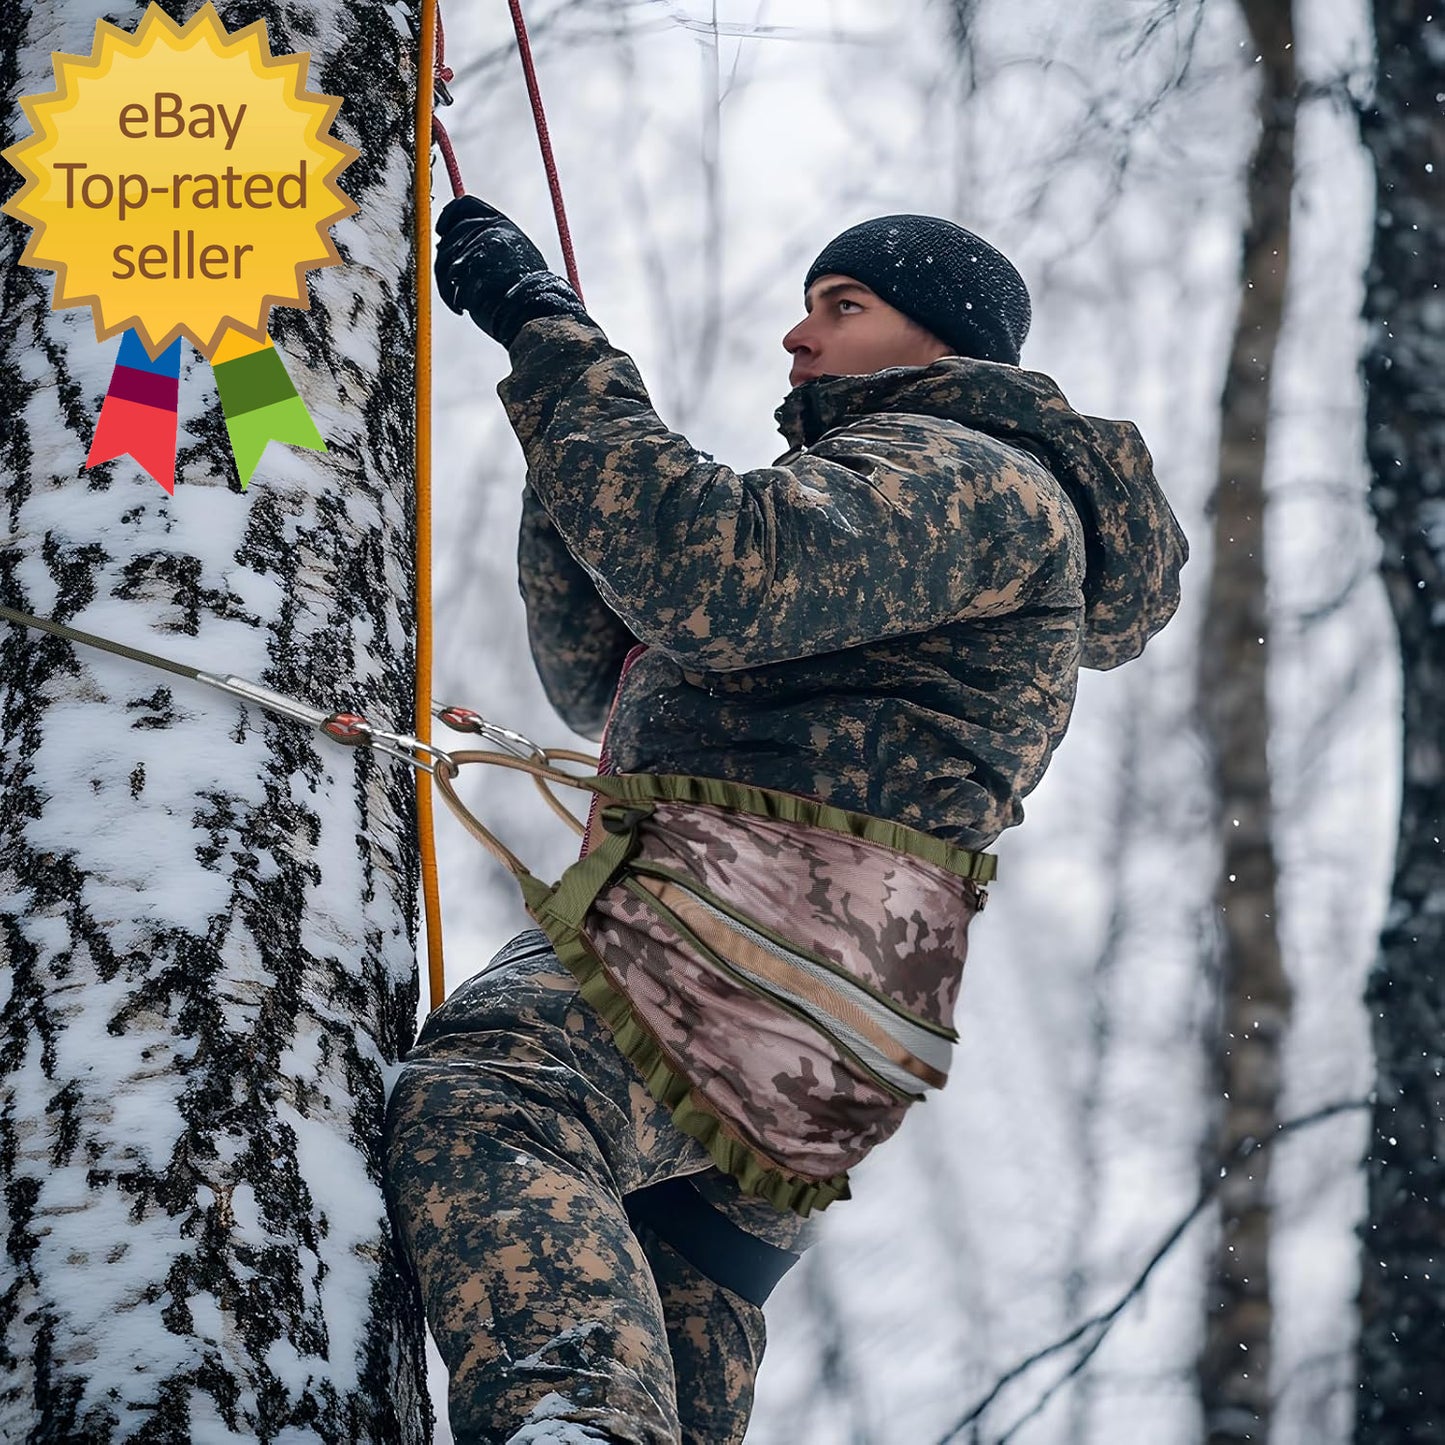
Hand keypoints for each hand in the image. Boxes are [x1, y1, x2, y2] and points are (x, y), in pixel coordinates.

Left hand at [435, 195, 586, 346]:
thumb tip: (445, 243)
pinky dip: (451, 298)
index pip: (464, 206)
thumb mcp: (513, 256)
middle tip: (450, 280)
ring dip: (446, 283)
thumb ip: (487, 243)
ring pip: (445, 260)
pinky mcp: (473, 267)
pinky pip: (448, 281)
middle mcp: (489, 230)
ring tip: (458, 299)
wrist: (536, 309)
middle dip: (444, 260)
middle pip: (449, 236)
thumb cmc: (523, 291)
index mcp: (501, 224)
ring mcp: (481, 248)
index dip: (448, 217)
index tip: (441, 231)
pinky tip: (462, 308)